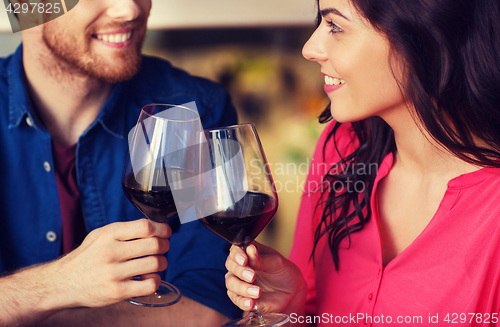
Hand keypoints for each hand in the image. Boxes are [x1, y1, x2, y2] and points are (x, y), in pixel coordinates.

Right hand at [53, 219, 170, 307]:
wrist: (62, 283)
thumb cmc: (87, 257)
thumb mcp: (100, 235)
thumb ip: (124, 230)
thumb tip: (153, 226)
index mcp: (109, 234)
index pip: (145, 227)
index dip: (161, 229)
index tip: (165, 232)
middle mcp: (111, 252)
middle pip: (154, 244)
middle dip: (165, 245)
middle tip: (163, 247)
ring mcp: (114, 273)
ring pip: (155, 263)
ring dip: (162, 263)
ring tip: (156, 263)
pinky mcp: (117, 291)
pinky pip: (150, 285)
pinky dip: (155, 280)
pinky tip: (148, 278)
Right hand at [225, 241, 306, 313]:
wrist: (291, 292)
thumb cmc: (283, 272)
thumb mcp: (276, 263)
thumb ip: (262, 259)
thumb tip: (250, 250)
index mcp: (248, 252)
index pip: (235, 250)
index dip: (237, 254)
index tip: (244, 260)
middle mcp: (241, 266)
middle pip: (230, 266)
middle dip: (240, 271)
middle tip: (252, 276)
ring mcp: (239, 281)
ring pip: (231, 283)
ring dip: (242, 288)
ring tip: (257, 292)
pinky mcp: (241, 296)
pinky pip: (236, 299)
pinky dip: (242, 301)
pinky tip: (251, 303)